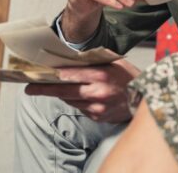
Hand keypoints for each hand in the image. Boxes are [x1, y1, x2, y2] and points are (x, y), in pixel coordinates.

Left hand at [25, 59, 140, 122]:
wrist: (147, 97)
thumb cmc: (129, 77)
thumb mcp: (114, 64)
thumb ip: (93, 63)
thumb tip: (70, 60)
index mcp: (101, 76)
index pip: (70, 76)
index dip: (51, 77)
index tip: (36, 77)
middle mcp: (98, 93)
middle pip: (64, 92)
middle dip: (45, 90)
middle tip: (29, 89)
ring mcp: (98, 107)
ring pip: (71, 101)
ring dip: (64, 95)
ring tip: (55, 89)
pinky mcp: (99, 117)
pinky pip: (81, 108)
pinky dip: (79, 102)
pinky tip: (83, 96)